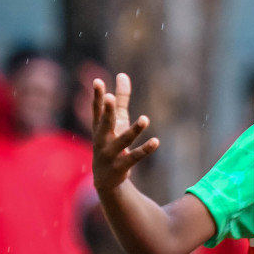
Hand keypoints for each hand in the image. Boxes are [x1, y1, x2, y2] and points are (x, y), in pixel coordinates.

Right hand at [92, 72, 160, 193]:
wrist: (105, 179)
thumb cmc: (111, 142)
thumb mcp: (117, 120)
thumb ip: (121, 98)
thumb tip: (123, 74)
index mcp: (100, 127)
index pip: (97, 110)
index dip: (97, 96)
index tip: (98, 81)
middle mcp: (102, 139)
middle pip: (105, 124)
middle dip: (107, 112)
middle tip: (110, 98)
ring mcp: (110, 154)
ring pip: (123, 141)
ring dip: (133, 131)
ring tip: (145, 119)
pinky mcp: (121, 166)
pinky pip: (134, 157)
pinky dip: (145, 150)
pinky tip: (156, 142)